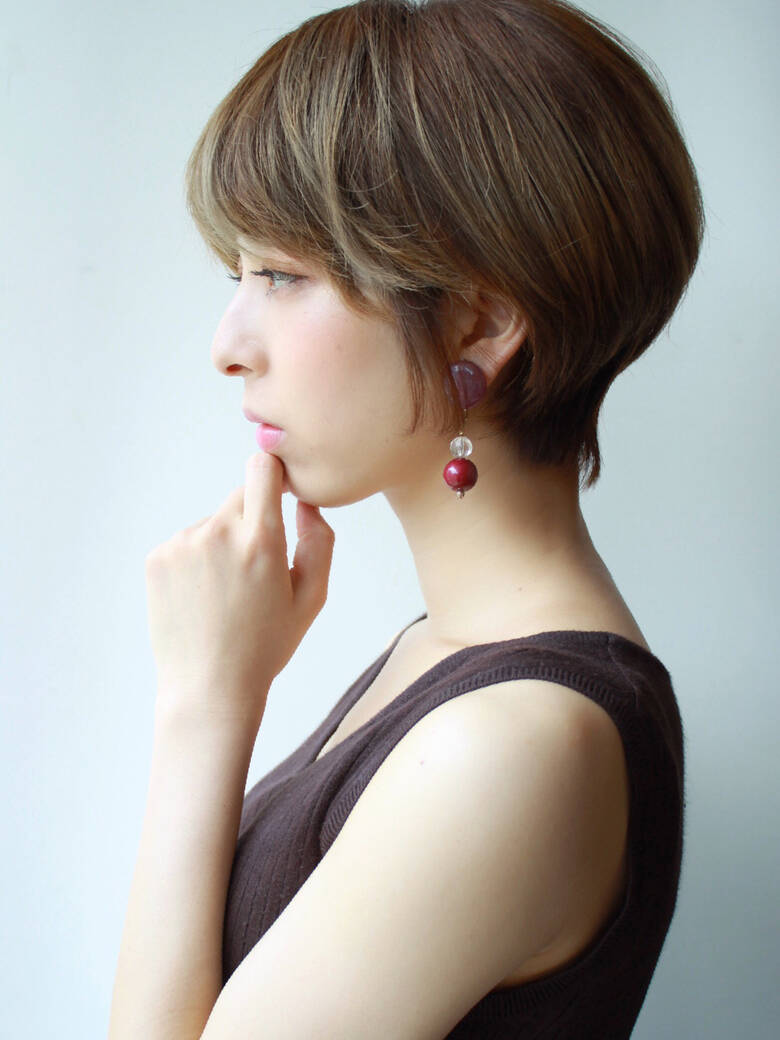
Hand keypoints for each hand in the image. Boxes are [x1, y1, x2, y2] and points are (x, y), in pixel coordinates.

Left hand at [144, 451, 334, 726]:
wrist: (208, 687)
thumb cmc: (265, 646)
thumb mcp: (312, 598)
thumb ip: (320, 540)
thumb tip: (305, 502)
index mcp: (261, 541)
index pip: (262, 470)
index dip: (274, 476)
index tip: (279, 494)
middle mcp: (218, 533)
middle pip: (240, 498)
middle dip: (253, 523)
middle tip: (256, 573)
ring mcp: (182, 544)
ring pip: (212, 524)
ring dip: (222, 545)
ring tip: (226, 595)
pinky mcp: (157, 558)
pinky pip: (186, 542)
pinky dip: (196, 561)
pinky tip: (202, 598)